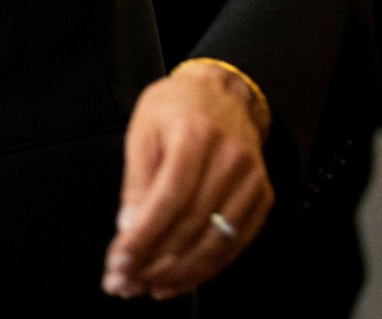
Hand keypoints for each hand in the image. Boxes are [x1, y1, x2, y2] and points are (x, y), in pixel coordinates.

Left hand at [104, 62, 272, 299]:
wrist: (225, 92)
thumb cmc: (177, 107)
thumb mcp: (143, 130)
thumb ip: (137, 181)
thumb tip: (128, 228)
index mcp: (195, 136)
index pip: (168, 200)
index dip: (142, 238)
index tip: (118, 263)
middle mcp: (230, 160)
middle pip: (191, 226)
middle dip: (154, 262)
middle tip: (125, 283)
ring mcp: (252, 181)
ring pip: (215, 242)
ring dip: (179, 274)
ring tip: (148, 287)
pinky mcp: (262, 198)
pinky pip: (235, 243)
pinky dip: (207, 268)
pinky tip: (180, 279)